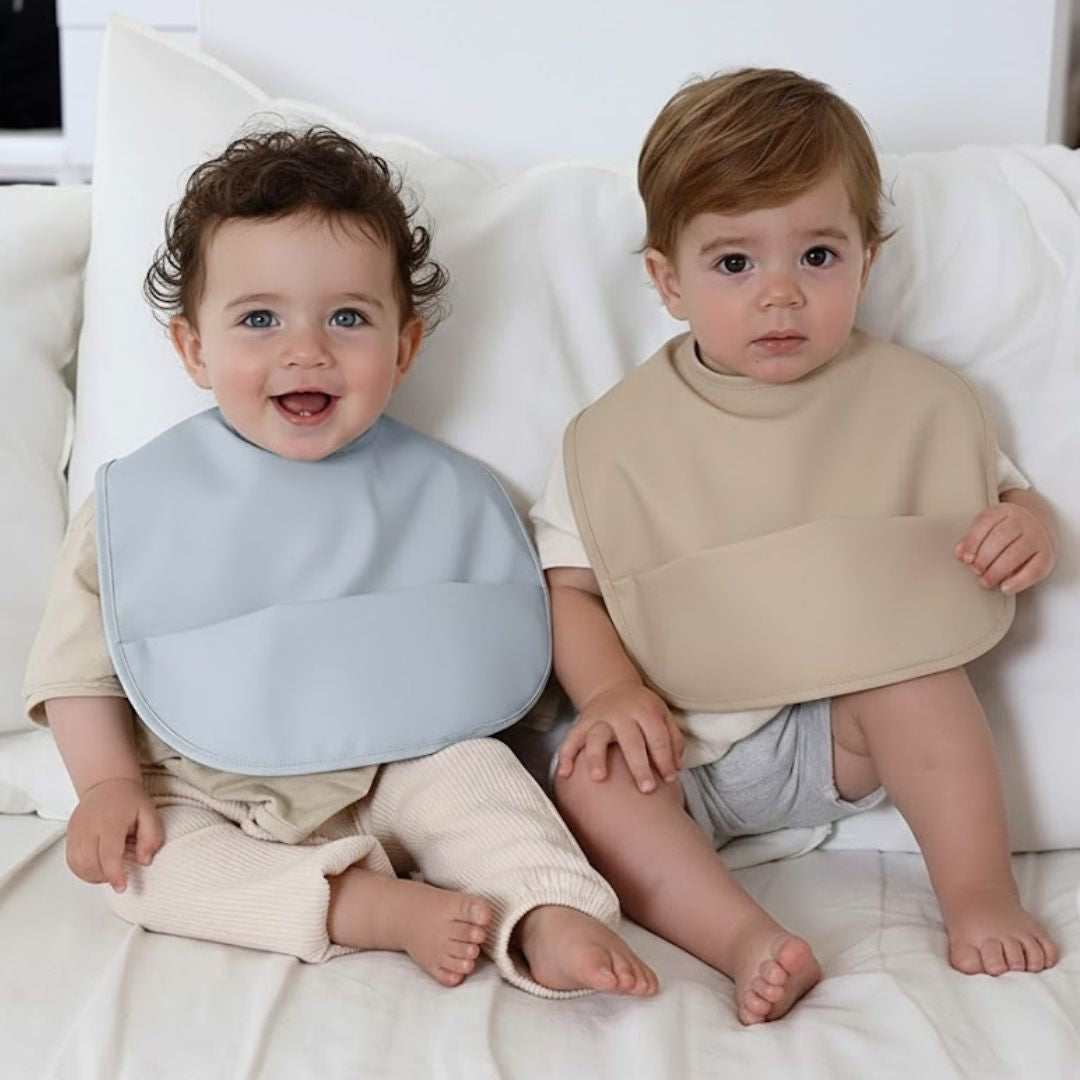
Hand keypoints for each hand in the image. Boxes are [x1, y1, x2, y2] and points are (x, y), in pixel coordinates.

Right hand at [66, 777, 163, 891]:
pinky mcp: (69, 835)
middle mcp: (89, 827)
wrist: (107, 783)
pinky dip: (83, 871)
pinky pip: (71, 861)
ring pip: (77, 865)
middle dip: (104, 877)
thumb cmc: (129, 799)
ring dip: (92, 876)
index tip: (121, 887)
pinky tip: (96, 868)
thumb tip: (144, 860)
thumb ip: (151, 838)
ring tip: (109, 872)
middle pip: (90, 863)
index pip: (108, 855)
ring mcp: (76, 831)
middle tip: (118, 876)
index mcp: (110, 822)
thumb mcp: (149, 814)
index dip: (114, 874)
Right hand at [555, 682, 683, 792]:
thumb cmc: (643, 709)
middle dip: (639, 765)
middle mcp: (622, 714)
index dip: (665, 759)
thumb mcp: (663, 715)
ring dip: (597, 757)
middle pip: (631, 740)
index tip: (669, 780)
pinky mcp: (583, 723)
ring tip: (599, 778)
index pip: (658, 737)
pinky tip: (565, 773)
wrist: (614, 688)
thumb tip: (675, 767)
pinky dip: (566, 754)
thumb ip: (673, 739)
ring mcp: (600, 718)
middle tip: (647, 789)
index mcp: (645, 711)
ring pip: (597, 737)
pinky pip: (572, 739)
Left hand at [955, 501, 1055, 594]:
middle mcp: (1022, 521)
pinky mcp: (1047, 556)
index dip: (973, 541)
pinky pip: (1033, 570)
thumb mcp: (988, 530)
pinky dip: (1017, 581)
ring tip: (985, 582)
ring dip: (997, 571)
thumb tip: (959, 552)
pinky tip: (1004, 588)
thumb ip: (973, 540)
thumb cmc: (1005, 535)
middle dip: (984, 558)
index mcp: (1003, 511)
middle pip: (1001, 537)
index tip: (965, 558)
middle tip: (975, 571)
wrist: (1038, 532)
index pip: (986, 522)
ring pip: (1016, 553)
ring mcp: (1037, 537)